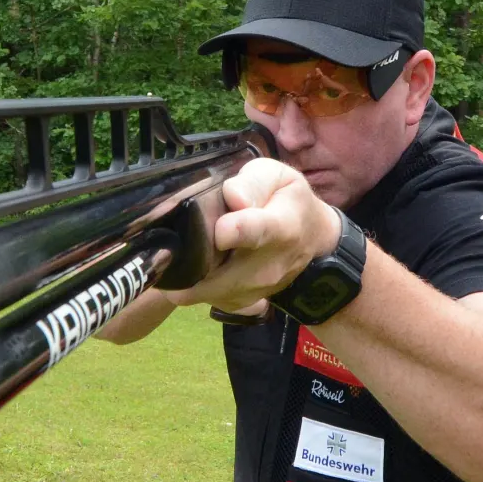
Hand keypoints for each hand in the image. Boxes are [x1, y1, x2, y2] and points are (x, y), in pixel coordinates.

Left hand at [165, 159, 341, 312]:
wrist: (311, 238)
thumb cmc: (288, 201)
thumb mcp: (277, 177)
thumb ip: (253, 182)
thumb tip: (232, 196)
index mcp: (280, 227)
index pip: (257, 232)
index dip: (237, 231)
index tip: (220, 230)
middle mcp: (270, 266)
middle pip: (220, 275)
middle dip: (189, 262)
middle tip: (171, 244)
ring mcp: (256, 290)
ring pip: (205, 291)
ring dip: (189, 275)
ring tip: (187, 251)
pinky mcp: (243, 304)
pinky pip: (206, 299)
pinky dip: (196, 285)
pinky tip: (200, 265)